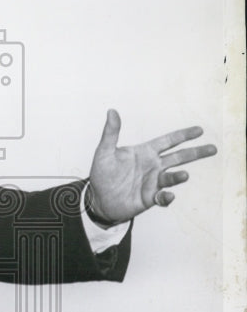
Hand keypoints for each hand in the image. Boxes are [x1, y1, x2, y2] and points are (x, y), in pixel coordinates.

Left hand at [87, 109, 216, 223]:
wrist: (98, 199)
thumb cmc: (102, 174)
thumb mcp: (104, 152)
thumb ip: (111, 133)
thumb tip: (112, 111)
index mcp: (145, 152)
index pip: (168, 141)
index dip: (183, 135)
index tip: (199, 130)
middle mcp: (153, 166)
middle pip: (179, 157)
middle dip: (196, 153)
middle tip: (212, 149)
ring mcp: (153, 182)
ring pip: (172, 177)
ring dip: (179, 176)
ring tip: (184, 175)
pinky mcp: (150, 198)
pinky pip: (163, 197)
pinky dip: (167, 197)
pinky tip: (167, 196)